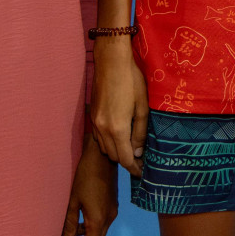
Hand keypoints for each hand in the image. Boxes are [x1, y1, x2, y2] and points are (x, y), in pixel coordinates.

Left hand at [60, 139, 118, 235]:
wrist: (102, 156)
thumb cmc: (85, 176)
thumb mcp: (73, 200)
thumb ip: (69, 224)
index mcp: (98, 220)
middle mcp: (108, 218)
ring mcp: (111, 211)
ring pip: (99, 234)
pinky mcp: (111, 205)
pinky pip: (101, 224)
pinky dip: (91, 230)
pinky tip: (79, 227)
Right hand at [91, 39, 148, 175]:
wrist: (110, 62)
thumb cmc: (131, 80)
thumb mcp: (142, 106)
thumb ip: (140, 131)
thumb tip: (138, 152)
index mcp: (118, 129)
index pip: (125, 159)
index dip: (134, 169)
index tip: (141, 173)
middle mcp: (103, 130)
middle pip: (114, 156)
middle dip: (126, 161)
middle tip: (139, 159)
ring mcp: (95, 123)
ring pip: (105, 148)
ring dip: (117, 152)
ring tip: (130, 148)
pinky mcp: (92, 117)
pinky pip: (99, 138)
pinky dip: (108, 142)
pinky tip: (119, 135)